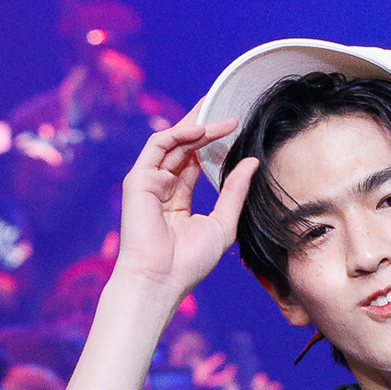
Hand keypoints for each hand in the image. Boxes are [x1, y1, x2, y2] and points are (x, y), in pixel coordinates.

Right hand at [113, 116, 259, 308]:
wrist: (161, 280)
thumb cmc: (189, 262)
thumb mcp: (222, 223)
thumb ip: (234, 192)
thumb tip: (251, 162)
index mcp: (178, 199)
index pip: (194, 161)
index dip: (213, 143)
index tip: (236, 130)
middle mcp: (161, 186)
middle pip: (183, 146)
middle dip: (205, 125)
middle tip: (228, 109)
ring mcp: (149, 181)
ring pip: (173, 141)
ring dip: (198, 126)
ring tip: (224, 119)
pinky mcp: (139, 178)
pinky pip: (160, 145)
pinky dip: (181, 134)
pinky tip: (203, 130)